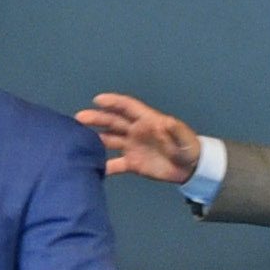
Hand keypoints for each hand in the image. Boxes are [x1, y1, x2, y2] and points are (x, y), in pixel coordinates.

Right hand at [76, 92, 202, 184]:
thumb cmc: (189, 148)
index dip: (113, 102)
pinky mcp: (132, 163)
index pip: (127, 107)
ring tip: (79, 140)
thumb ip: (176, 130)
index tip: (97, 100)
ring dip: (95, 139)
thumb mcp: (185, 138)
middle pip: (113, 121)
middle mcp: (136, 131)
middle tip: (80, 118)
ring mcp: (132, 147)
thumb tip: (167, 123)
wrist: (191, 169)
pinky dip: (104, 166)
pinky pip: (115, 164)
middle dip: (97, 118)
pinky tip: (93, 168)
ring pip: (110, 140)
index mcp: (148, 120)